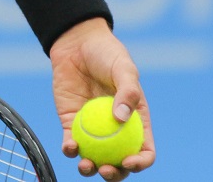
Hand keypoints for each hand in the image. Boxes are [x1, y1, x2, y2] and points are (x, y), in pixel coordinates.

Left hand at [50, 18, 154, 177]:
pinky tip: (70, 147)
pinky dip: (70, 150)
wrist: (77, 43)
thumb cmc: (107, 53)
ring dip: (90, 169)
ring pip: (94, 158)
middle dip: (115, 174)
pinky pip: (72, 143)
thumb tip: (122, 119)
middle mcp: (115, 130)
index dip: (140, 162)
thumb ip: (128, 91)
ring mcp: (93, 129)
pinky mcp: (71, 123)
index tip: (129, 162)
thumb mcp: (124, 68)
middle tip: (106, 169)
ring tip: (86, 165)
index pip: (143, 150)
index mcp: (136, 121)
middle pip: (119, 162)